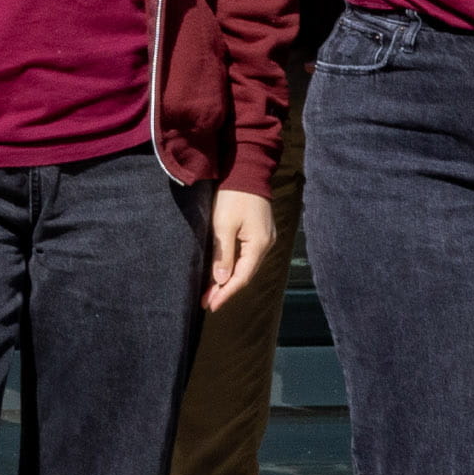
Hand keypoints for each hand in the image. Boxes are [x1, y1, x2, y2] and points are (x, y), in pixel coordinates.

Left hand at [202, 185, 280, 311]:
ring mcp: (264, 238)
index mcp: (259, 245)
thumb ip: (224, 254)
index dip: (225, 293)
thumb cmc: (234, 196)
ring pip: (246, 266)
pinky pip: (247, 256)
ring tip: (212, 292)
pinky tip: (223, 272)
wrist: (247, 169)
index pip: (241, 277)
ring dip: (229, 279)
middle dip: (225, 289)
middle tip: (207, 302)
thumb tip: (221, 281)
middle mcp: (266, 244)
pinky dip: (234, 267)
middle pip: (245, 274)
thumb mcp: (224, 225)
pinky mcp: (259, 232)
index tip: (210, 305)